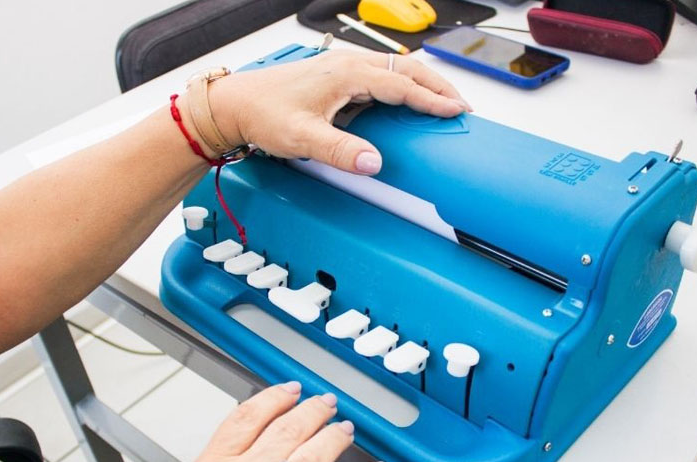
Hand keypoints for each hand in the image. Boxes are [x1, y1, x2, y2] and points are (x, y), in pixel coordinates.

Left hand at [208, 49, 469, 174]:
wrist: (235, 104)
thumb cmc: (263, 114)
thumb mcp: (302, 138)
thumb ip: (340, 150)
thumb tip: (373, 162)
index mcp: (346, 74)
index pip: (401, 86)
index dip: (431, 100)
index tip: (455, 112)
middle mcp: (347, 64)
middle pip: (405, 70)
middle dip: (437, 87)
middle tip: (461, 106)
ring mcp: (342, 68)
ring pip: (394, 70)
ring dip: (421, 84)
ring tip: (441, 102)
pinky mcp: (335, 76)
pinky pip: (378, 76)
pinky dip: (401, 86)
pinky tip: (404, 102)